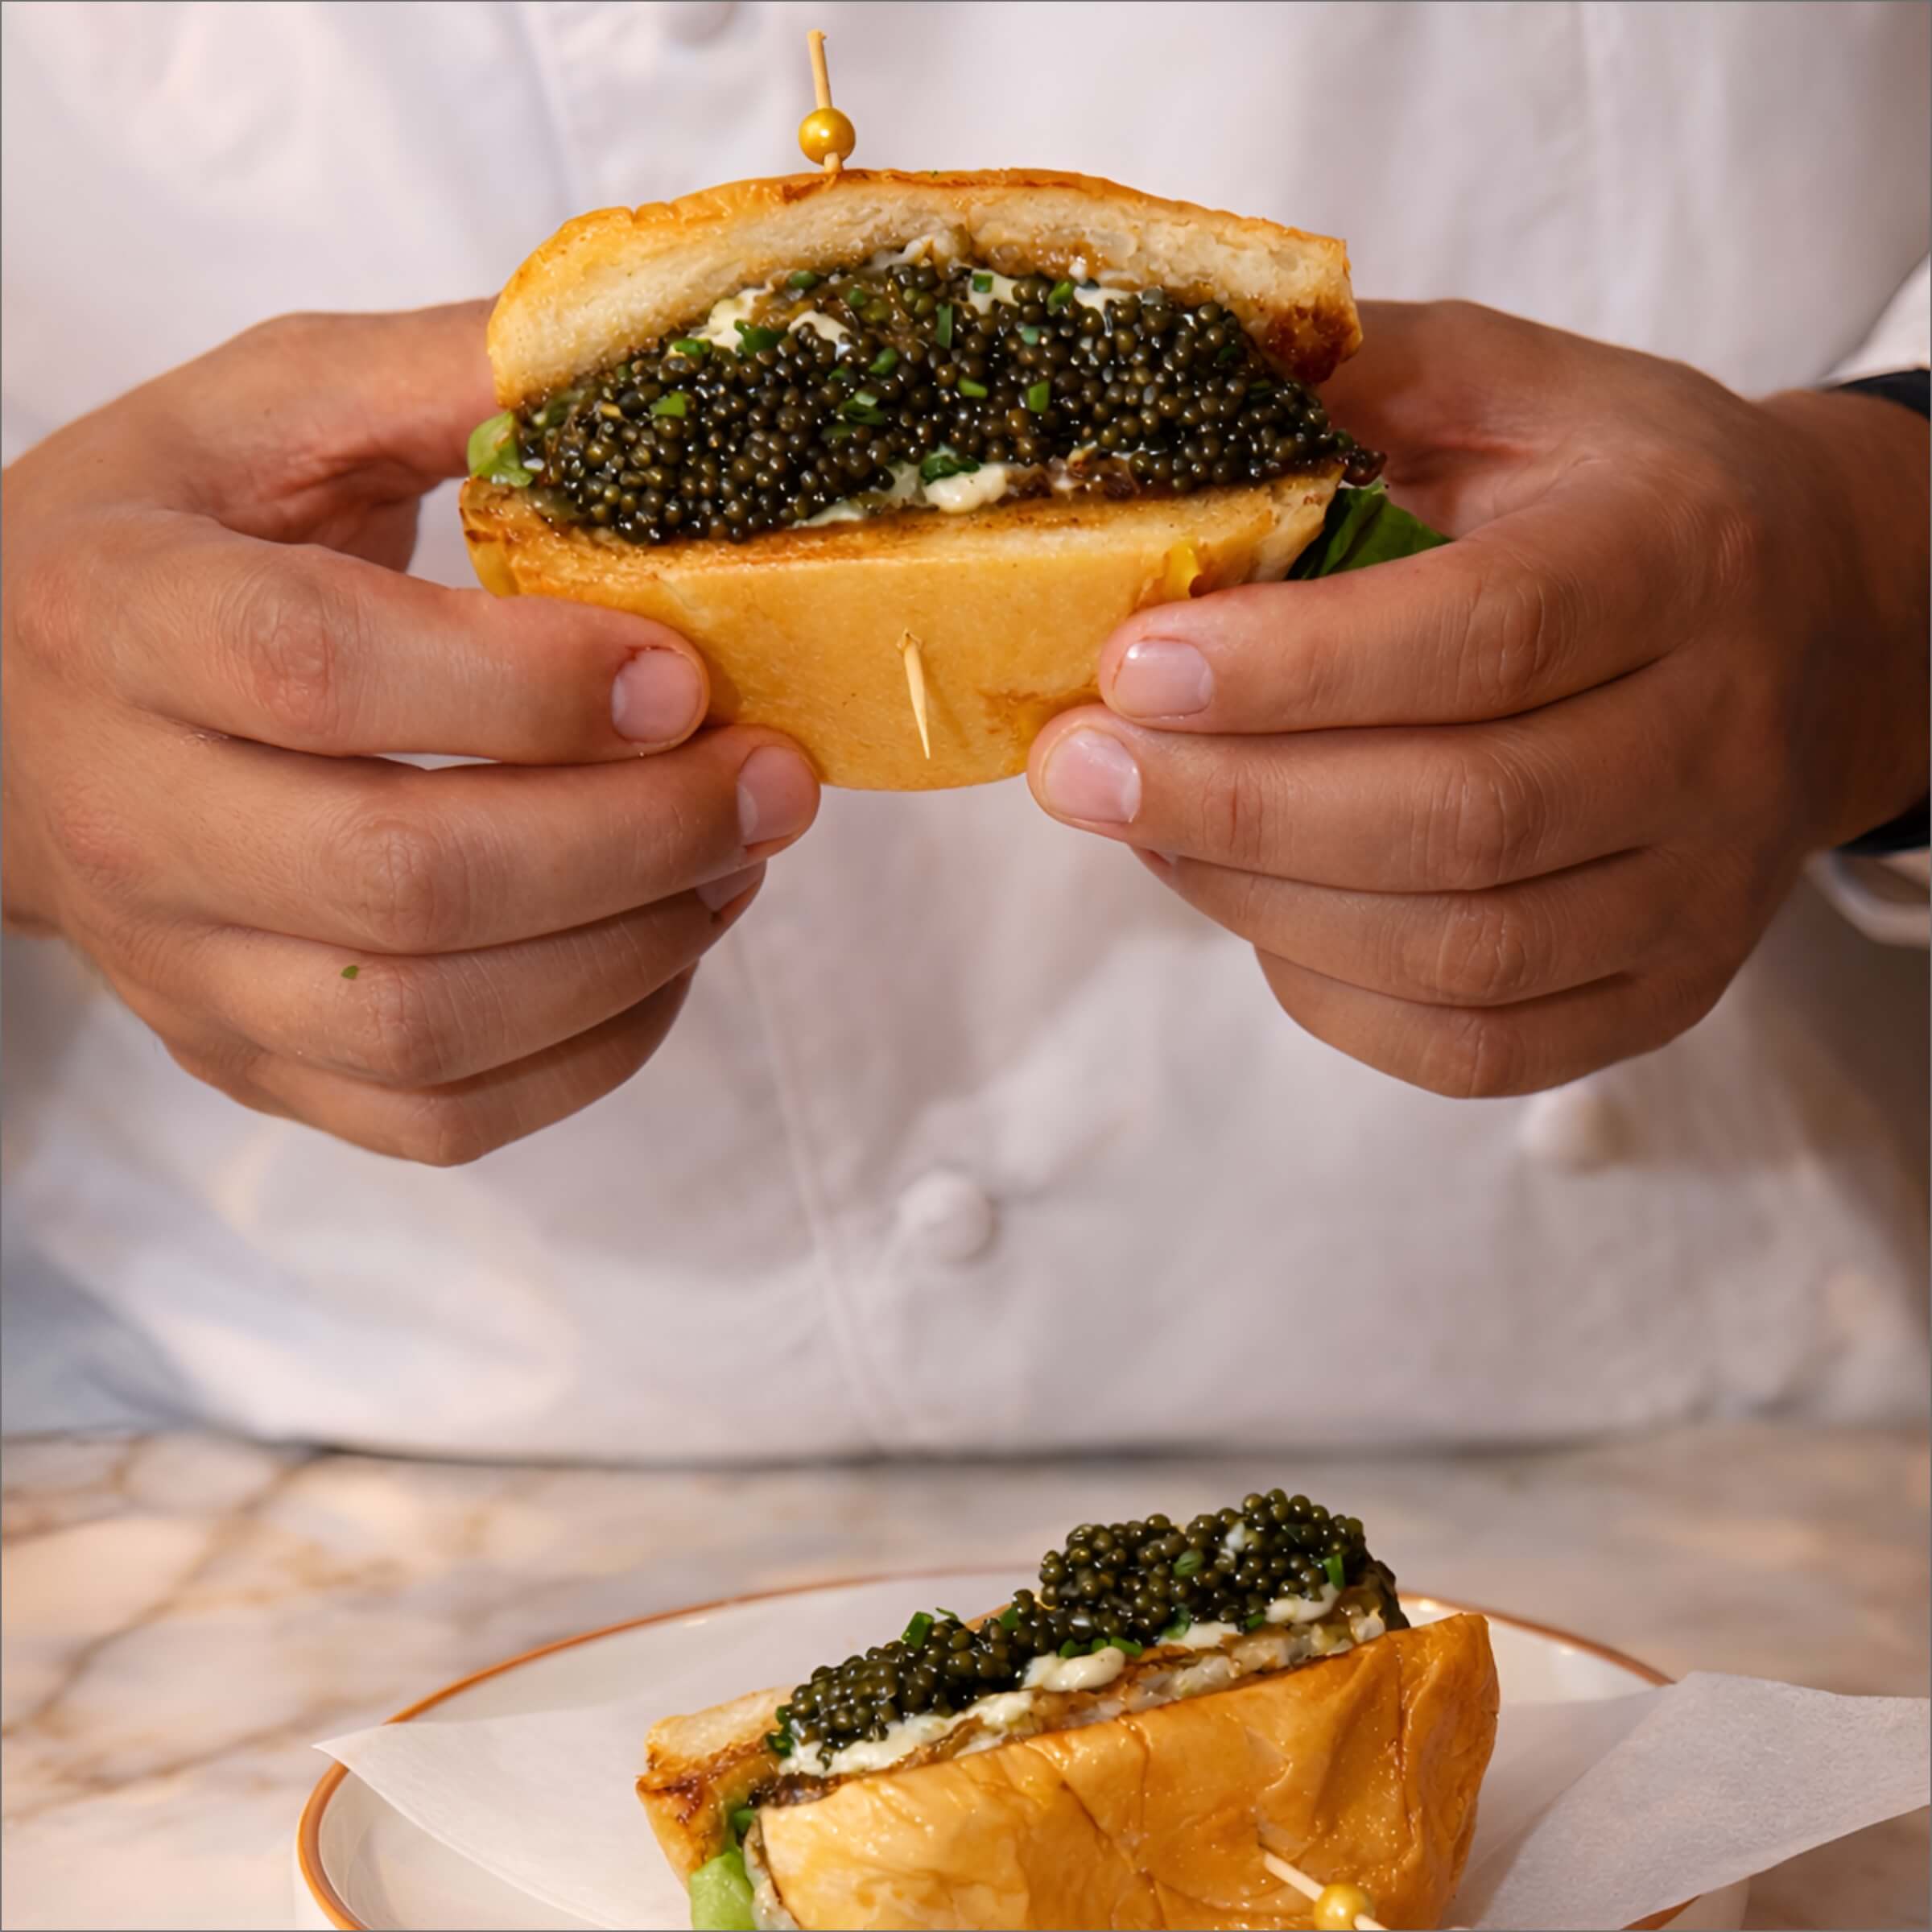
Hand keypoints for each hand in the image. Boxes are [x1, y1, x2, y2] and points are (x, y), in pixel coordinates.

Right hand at [2, 307, 818, 1160]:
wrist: (14, 714)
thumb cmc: (171, 544)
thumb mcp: (265, 413)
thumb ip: (434, 378)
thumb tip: (636, 359)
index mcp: (120, 618)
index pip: (320, 674)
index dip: (526, 688)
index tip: (685, 676)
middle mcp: (131, 818)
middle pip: (405, 880)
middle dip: (634, 839)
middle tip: (770, 782)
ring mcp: (186, 970)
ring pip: (434, 1024)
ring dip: (635, 950)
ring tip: (736, 860)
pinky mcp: (250, 1062)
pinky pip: (440, 1118)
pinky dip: (592, 1054)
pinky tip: (663, 953)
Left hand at [1029, 301, 1928, 1095]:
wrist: (1814, 634)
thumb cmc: (1621, 502)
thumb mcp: (1515, 391)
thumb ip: (1358, 378)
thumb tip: (1160, 392)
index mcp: (1679, 557)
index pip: (1487, 634)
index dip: (1291, 669)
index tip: (1128, 667)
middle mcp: (1715, 739)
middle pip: (1463, 815)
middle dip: (1233, 806)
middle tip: (1076, 773)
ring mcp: (1697, 892)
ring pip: (1461, 948)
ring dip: (1258, 901)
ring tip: (1141, 828)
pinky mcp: (1659, 995)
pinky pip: (1473, 1047)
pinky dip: (1328, 992)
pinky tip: (1249, 911)